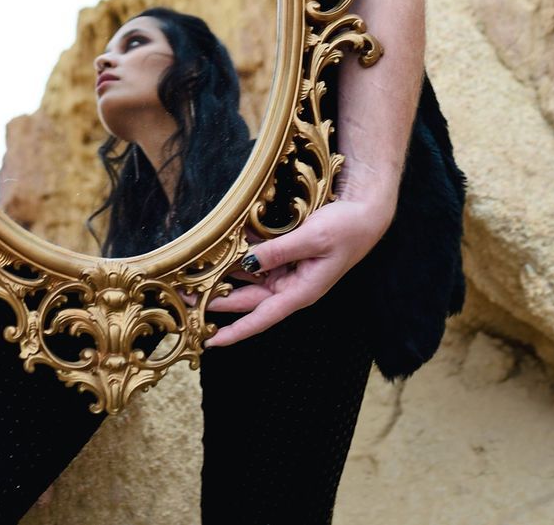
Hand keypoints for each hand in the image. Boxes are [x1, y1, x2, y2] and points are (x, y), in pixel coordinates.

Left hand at [204, 196, 392, 347]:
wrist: (366, 211)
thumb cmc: (348, 229)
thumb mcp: (312, 238)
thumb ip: (278, 250)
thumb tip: (247, 260)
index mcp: (301, 292)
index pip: (263, 317)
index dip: (237, 331)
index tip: (211, 342)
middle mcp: (292, 285)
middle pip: (249, 298)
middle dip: (219, 300)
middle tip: (187, 298)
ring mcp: (289, 269)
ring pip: (251, 276)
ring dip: (226, 275)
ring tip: (196, 274)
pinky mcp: (289, 254)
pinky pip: (260, 256)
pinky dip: (241, 253)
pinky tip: (221, 247)